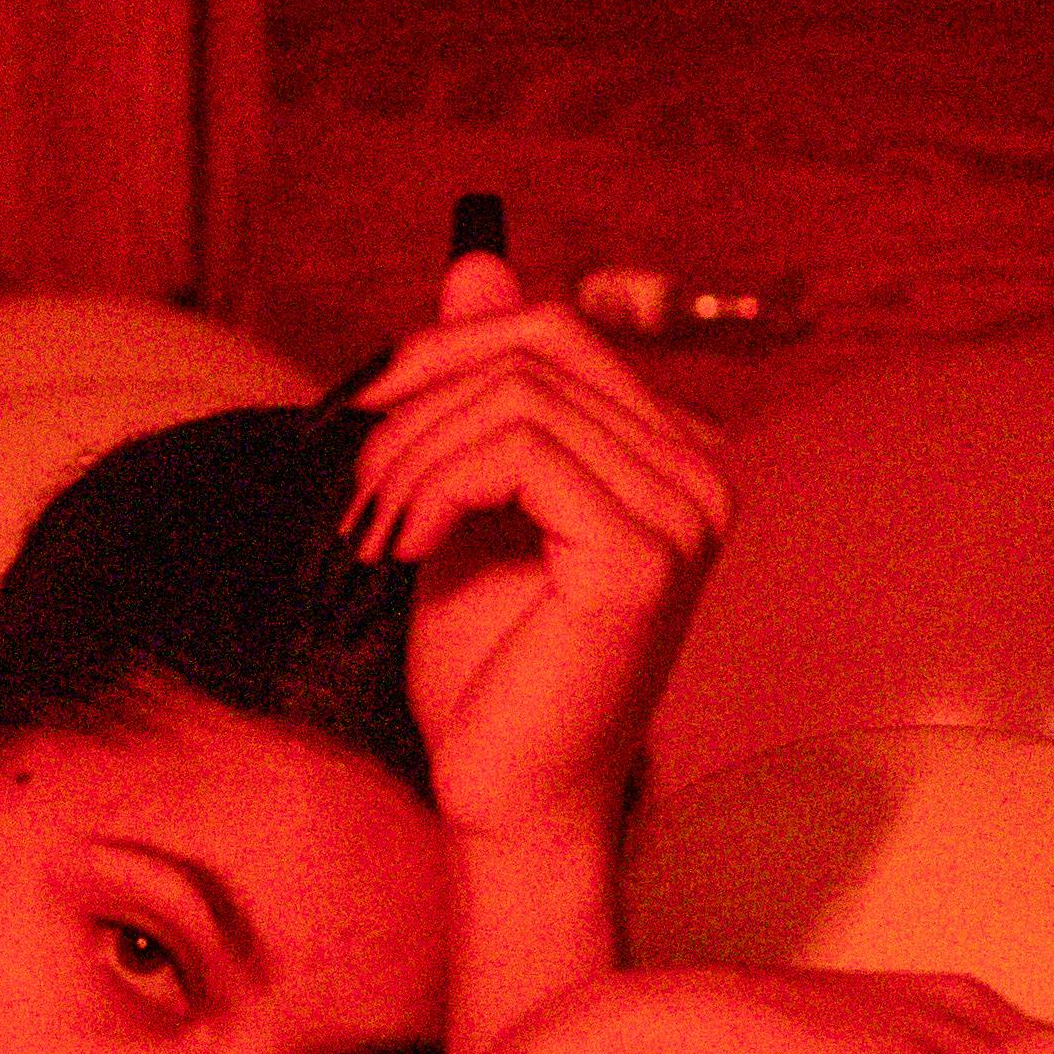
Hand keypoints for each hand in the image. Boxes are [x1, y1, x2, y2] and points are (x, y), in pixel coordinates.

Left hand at [349, 251, 731, 851]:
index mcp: (668, 451)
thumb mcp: (463, 496)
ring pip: (516, 398)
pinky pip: (520, 453)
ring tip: (370, 524)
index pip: (551, 329)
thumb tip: (478, 263)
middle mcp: (700, 471)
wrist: (499, 790)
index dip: (440, 348)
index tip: (359, 406)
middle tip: (353, 470)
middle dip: (418, 390)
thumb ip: (480, 386)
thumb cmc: (483, 663)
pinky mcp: (646, 557)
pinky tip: (399, 547)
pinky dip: (435, 486)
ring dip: (411, 452)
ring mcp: (685, 514)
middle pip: (537, 344)